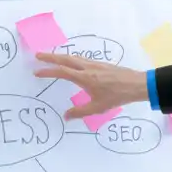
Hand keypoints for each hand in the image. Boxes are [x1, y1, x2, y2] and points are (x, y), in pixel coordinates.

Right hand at [33, 53, 148, 118]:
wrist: (135, 84)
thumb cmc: (117, 96)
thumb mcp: (98, 107)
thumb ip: (80, 111)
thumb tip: (65, 116)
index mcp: (84, 78)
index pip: (62, 72)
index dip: (48, 71)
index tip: (36, 71)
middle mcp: (87, 67)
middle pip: (65, 58)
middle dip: (50, 56)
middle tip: (37, 55)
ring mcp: (94, 64)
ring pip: (73, 57)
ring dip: (60, 56)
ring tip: (51, 57)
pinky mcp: (100, 64)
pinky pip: (81, 58)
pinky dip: (71, 58)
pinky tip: (71, 61)